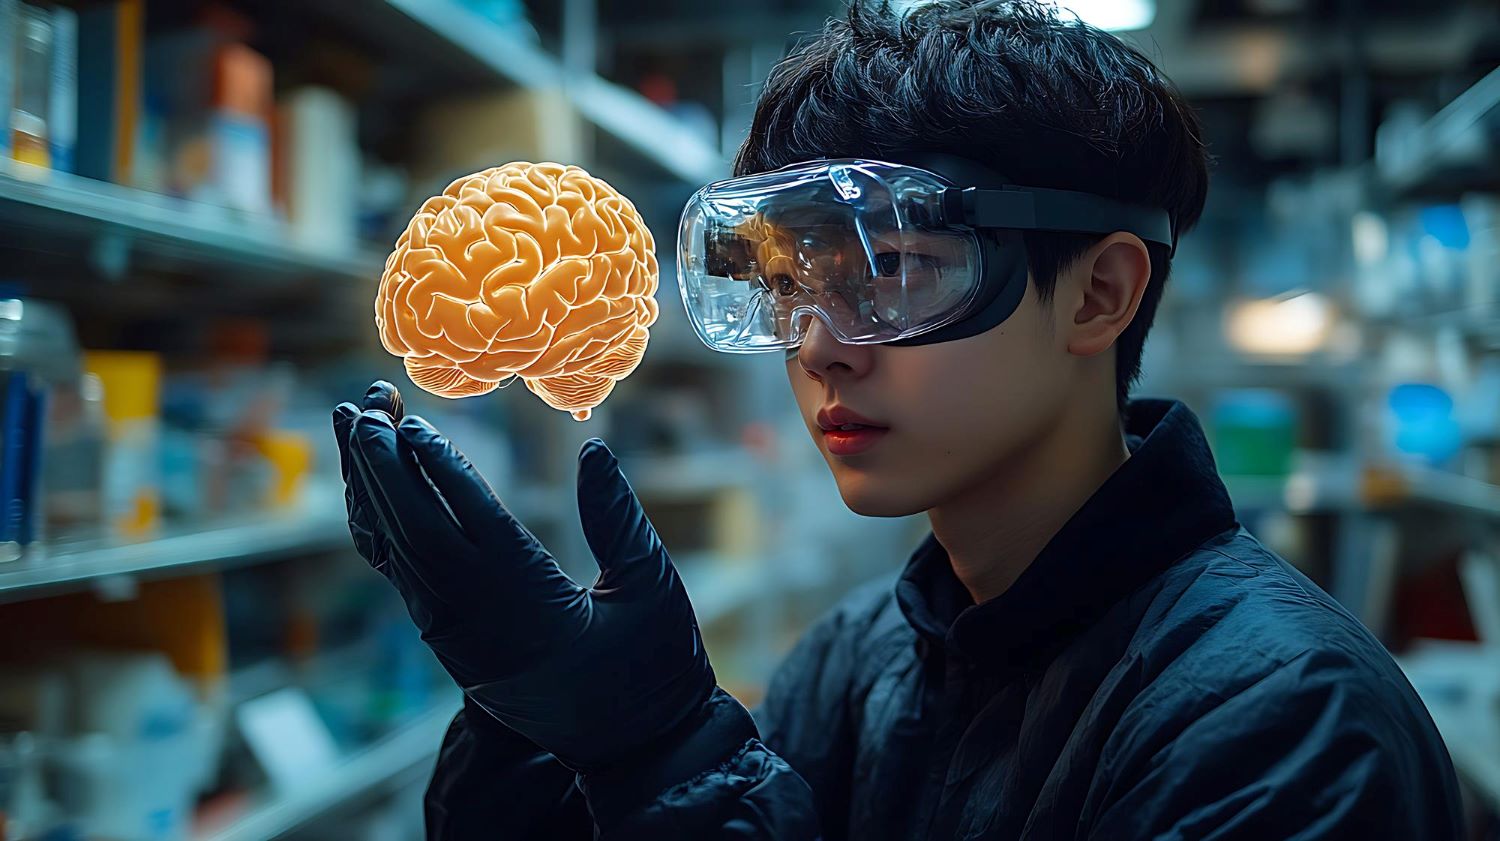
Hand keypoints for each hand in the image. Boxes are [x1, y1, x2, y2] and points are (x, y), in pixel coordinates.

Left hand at [331, 381, 717, 773]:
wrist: (631, 748)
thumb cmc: (652, 667)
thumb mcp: (651, 588)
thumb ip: (618, 517)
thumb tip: (593, 449)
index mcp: (532, 605)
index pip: (473, 523)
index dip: (440, 469)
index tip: (413, 421)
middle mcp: (478, 619)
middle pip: (413, 531)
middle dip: (382, 465)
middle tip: (362, 407)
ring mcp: (456, 633)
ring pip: (396, 551)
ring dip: (371, 487)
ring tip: (354, 426)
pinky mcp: (449, 640)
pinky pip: (401, 573)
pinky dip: (380, 523)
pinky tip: (372, 485)